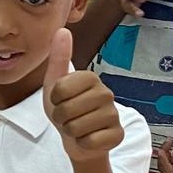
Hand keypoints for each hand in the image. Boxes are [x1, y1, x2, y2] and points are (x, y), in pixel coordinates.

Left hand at [43, 28, 124, 164]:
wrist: (77, 140)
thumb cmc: (65, 110)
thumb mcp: (55, 85)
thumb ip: (58, 58)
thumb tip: (62, 30)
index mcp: (91, 78)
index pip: (59, 89)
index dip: (54, 100)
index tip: (61, 101)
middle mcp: (106, 92)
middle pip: (67, 109)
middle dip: (61, 118)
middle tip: (69, 117)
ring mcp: (114, 114)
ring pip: (77, 127)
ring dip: (71, 131)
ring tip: (78, 127)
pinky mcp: (117, 134)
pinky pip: (89, 141)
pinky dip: (83, 143)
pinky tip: (88, 138)